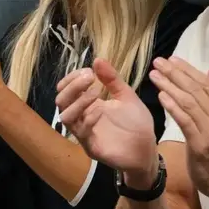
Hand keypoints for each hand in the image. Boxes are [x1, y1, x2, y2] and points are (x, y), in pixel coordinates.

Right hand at [56, 59, 157, 183]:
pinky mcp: (91, 147)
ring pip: (65, 116)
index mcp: (88, 104)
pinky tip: (100, 110)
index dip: (72, 78)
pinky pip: (81, 132)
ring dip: (78, 101)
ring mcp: (84, 133)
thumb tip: (97, 59)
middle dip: (73, 86)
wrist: (147, 148)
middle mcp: (82, 117)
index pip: (66, 89)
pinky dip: (88, 118)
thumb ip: (112, 79)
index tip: (88, 70)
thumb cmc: (136, 122)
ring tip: (96, 92)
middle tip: (90, 77)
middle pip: (61, 100)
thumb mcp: (125, 95)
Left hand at [149, 56, 208, 197]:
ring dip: (170, 86)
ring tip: (155, 75)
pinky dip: (173, 106)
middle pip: (196, 89)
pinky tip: (161, 96)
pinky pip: (185, 120)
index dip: (188, 69)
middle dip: (175, 73)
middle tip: (158, 62)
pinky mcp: (200, 142)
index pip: (206, 82)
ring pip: (188, 102)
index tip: (172, 59)